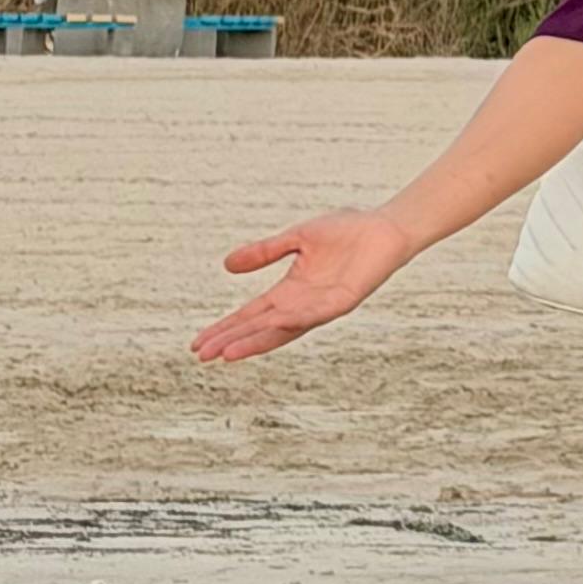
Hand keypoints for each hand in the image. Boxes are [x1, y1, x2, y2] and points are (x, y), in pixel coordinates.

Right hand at [192, 209, 411, 364]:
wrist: (384, 227)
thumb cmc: (345, 232)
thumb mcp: (296, 239)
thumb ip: (264, 252)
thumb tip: (226, 265)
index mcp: (290, 291)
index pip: (251, 315)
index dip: (226, 329)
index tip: (198, 343)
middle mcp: (303, 304)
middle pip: (261, 328)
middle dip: (233, 341)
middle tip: (203, 355)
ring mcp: (323, 305)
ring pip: (284, 329)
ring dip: (256, 341)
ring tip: (229, 353)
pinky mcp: (344, 299)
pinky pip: (317, 313)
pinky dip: (296, 318)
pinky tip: (275, 322)